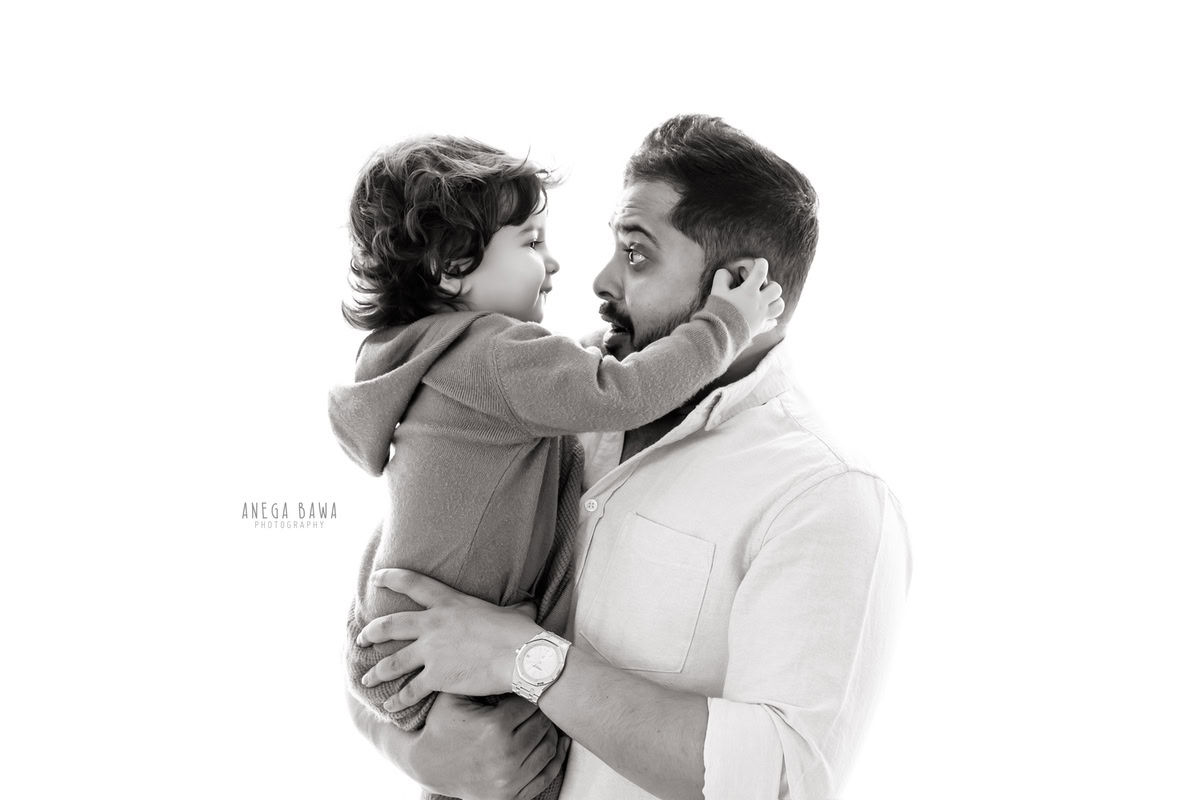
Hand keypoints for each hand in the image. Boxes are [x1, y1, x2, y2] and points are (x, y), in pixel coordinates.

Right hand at [348, 690, 569, 799]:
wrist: (426, 766)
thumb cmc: (441, 724)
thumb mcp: (452, 695)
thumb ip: (475, 669)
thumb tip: (492, 632)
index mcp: (495, 727)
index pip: (530, 703)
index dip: (531, 692)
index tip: (531, 684)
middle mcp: (507, 755)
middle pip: (542, 724)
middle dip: (541, 710)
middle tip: (542, 697)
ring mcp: (511, 778)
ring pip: (548, 747)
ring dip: (551, 731)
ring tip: (547, 716)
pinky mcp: (513, 794)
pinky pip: (546, 773)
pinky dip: (555, 758)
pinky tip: (556, 743)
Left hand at [357, 569, 542, 709]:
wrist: (520, 655)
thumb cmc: (519, 632)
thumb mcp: (509, 611)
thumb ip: (506, 609)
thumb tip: (527, 606)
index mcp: (449, 603)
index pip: (413, 584)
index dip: (390, 578)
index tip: (375, 578)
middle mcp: (433, 624)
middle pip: (390, 625)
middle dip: (371, 633)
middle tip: (361, 640)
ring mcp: (431, 651)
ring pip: (392, 662)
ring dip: (376, 672)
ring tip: (366, 679)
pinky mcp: (436, 677)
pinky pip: (409, 691)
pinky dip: (397, 700)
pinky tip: (390, 705)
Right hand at [709, 257, 784, 336]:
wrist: (719, 335)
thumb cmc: (718, 311)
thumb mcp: (716, 291)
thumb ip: (722, 278)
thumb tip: (727, 273)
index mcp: (749, 291)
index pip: (761, 271)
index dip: (761, 263)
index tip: (758, 263)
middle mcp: (759, 303)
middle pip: (776, 289)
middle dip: (771, 285)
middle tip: (762, 287)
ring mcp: (762, 316)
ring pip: (780, 306)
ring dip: (775, 301)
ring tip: (767, 301)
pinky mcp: (760, 328)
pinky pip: (772, 323)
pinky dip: (771, 319)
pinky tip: (764, 317)